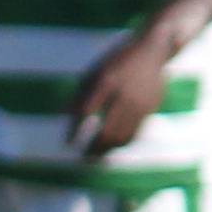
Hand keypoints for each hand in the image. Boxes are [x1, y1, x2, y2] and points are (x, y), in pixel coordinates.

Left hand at [66, 32, 177, 155]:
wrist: (152, 52)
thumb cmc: (117, 62)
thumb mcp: (94, 73)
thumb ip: (79, 95)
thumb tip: (59, 114)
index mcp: (106, 81)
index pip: (85, 111)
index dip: (74, 130)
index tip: (66, 143)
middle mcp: (123, 94)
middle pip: (107, 130)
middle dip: (93, 148)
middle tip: (82, 159)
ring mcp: (139, 103)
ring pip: (122, 136)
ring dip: (108, 150)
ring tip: (96, 158)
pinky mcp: (150, 109)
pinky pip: (135, 133)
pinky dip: (122, 143)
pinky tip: (112, 147)